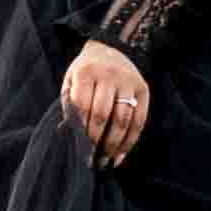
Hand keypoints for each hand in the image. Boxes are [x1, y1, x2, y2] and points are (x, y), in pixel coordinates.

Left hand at [57, 38, 151, 165]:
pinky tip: (119, 156)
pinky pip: (139, 121)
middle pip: (102, 115)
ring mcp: (128, 82)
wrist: (112, 48)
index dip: (80, 130)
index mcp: (87, 72)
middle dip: (95, 141)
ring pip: (122, 120)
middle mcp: (109, 75)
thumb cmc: (86, 71)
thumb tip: (68, 133)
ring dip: (113, 145)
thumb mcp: (71, 80)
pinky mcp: (143, 89)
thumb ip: (69, 104)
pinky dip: (129, 142)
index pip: (82, 106)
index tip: (77, 149)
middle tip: (89, 161)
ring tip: (104, 162)